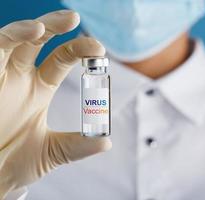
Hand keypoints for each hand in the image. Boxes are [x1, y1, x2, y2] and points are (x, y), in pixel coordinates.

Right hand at [0, 10, 111, 198]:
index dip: (78, 49)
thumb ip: (77, 146)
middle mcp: (18, 77)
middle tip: (72, 18)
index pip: (60, 58)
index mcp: (39, 88)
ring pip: (10, 40)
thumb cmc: (13, 162)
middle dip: (53, 26)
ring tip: (41, 28)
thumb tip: (106, 143)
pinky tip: (24, 35)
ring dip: (25, 29)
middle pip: (37, 40)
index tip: (98, 49)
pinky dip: (3, 41)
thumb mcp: (51, 152)